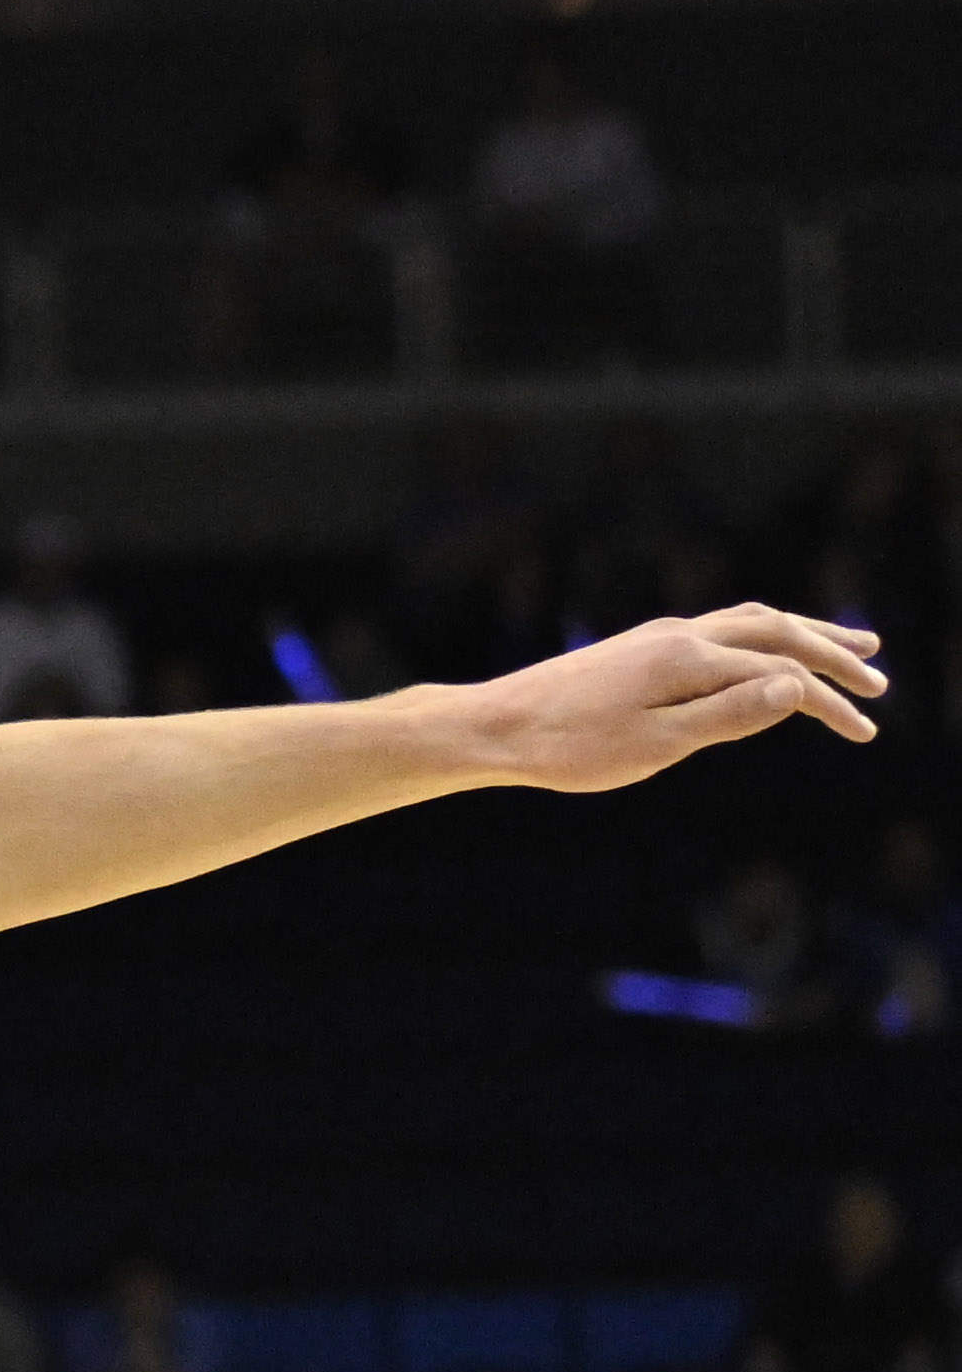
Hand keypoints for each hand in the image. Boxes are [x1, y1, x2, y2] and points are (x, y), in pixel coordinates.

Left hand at [466, 604, 884, 790]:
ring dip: (803, 634)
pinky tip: (766, 656)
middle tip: (879, 674)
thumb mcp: (654, 745)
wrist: (493, 727)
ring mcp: (659, 636)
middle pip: (777, 631)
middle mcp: (680, 635)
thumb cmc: (567, 748)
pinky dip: (762, 639)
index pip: (782, 674)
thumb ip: (727, 717)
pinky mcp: (642, 647)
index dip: (830, 703)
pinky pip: (722, 631)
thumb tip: (795, 688)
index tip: (865, 732)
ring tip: (846, 645)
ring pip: (750, 623)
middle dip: (832, 652)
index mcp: (689, 659)